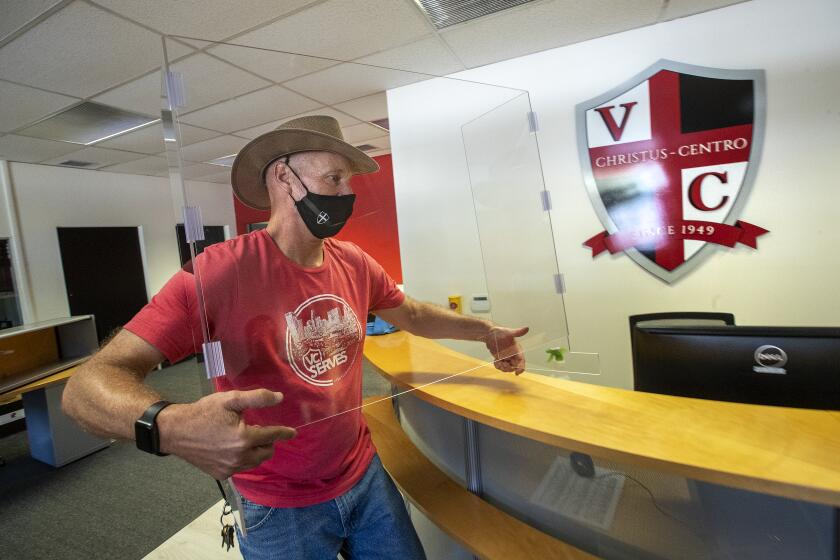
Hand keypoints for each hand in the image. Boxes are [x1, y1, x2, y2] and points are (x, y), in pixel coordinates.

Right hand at [157, 389, 295, 479]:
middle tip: (258, 430)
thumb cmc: (203, 412)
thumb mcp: (230, 400)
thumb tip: (280, 398)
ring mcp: (230, 468)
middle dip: (268, 442)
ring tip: (246, 438)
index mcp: (244, 438)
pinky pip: (240, 468)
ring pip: (254, 462)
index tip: (292, 432)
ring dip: (256, 452)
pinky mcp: (221, 474)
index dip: (284, 432)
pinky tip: (232, 448)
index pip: (273, 436)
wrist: (176, 431)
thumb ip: (257, 398)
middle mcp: (239, 457)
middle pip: (266, 452)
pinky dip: (242, 459)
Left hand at [483, 326, 528, 374]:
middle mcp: (513, 354)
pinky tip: (495, 361)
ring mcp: (506, 357)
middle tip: (503, 364)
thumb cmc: (499, 331)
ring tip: (498, 362)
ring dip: (503, 368)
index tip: (517, 373)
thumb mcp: (508, 332)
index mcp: (517, 349)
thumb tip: (527, 328)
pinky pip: (501, 366)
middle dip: (510, 368)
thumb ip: (517, 332)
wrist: (489, 333)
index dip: (521, 367)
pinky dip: (498, 366)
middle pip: (515, 366)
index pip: (521, 360)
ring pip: (507, 368)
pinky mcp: (500, 358)